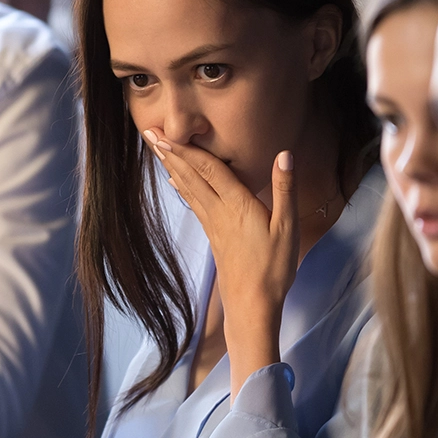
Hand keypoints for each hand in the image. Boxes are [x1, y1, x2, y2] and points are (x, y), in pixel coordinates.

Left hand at [143, 129, 298, 398]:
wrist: (252, 304)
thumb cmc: (274, 267)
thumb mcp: (287, 227)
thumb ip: (284, 189)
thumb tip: (285, 154)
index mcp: (237, 204)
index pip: (208, 168)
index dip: (186, 148)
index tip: (164, 132)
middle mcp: (219, 210)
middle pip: (192, 175)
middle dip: (170, 152)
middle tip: (149, 132)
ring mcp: (213, 223)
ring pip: (189, 188)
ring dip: (173, 166)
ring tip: (157, 150)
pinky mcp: (213, 235)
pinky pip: (194, 203)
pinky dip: (183, 188)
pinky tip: (175, 183)